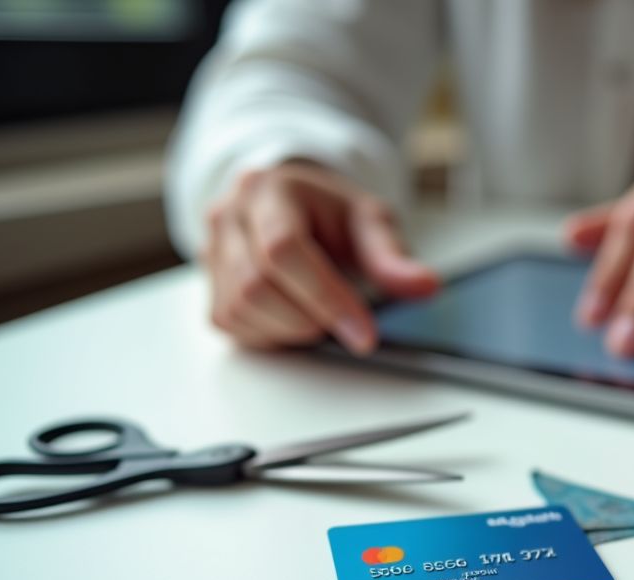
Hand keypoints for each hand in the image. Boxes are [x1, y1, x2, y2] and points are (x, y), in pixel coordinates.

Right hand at [201, 161, 438, 353]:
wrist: (290, 205)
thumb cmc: (329, 213)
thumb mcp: (369, 221)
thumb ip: (392, 255)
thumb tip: (424, 285)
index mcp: (269, 189)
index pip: (285, 249)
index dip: (326, 298)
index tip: (364, 334)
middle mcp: (229, 215)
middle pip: (257, 285)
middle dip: (310, 318)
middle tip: (348, 324)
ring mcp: (210, 250)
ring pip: (240, 311)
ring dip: (290, 330)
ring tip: (321, 314)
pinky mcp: (209, 286)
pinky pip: (232, 324)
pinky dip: (271, 335)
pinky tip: (296, 318)